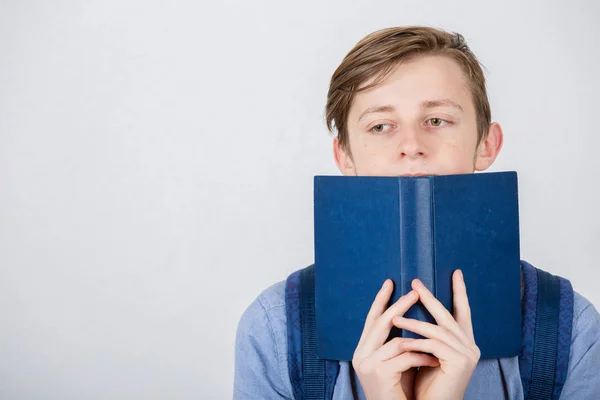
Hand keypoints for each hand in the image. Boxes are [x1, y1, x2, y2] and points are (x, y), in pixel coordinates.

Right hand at [353, 279, 440, 399]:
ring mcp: (368, 364)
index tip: (390, 283)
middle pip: (380, 322)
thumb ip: (396, 344)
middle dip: (399, 305)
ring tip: (438, 335)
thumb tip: (408, 319)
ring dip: (420, 339)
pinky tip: (435, 360)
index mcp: (362, 351)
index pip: (371, 320)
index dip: (380, 301)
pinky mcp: (380, 373)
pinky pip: (406, 357)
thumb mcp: (394, 364)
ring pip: (397, 340)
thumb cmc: (397, 392)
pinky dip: (422, 357)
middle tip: (415, 291)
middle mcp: (361, 355)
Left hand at [392, 270, 480, 399]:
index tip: (456, 273)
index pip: (462, 312)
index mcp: (464, 342)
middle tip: (415, 282)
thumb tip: (410, 309)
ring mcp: (468, 354)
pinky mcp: (461, 362)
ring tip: (394, 317)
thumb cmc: (426, 384)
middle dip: (431, 298)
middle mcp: (471, 346)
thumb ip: (427, 335)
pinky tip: (402, 341)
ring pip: (438, 329)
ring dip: (414, 322)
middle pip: (449, 315)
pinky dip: (416, 342)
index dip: (460, 292)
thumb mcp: (425, 354)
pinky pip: (433, 345)